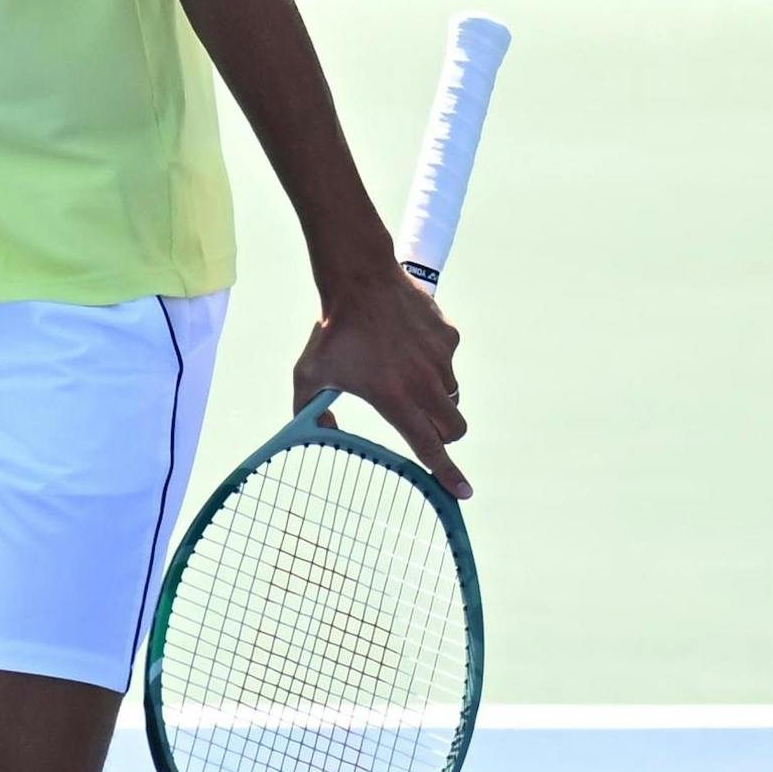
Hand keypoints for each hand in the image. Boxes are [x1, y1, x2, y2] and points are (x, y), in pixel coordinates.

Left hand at [293, 270, 469, 496]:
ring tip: (402, 373)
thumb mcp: (308, 373)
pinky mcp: (449, 337)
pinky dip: (434, 362)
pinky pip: (449, 362)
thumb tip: (322, 430)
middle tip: (421, 423)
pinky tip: (407, 345)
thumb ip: (309, 409)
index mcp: (394, 397)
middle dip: (443, 436)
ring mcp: (441, 358)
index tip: (463, 493)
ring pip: (452, 395)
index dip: (447, 473)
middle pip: (454, 429)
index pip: (428, 446)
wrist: (358, 278)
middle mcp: (424, 382)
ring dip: (435, 397)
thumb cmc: (331, 330)